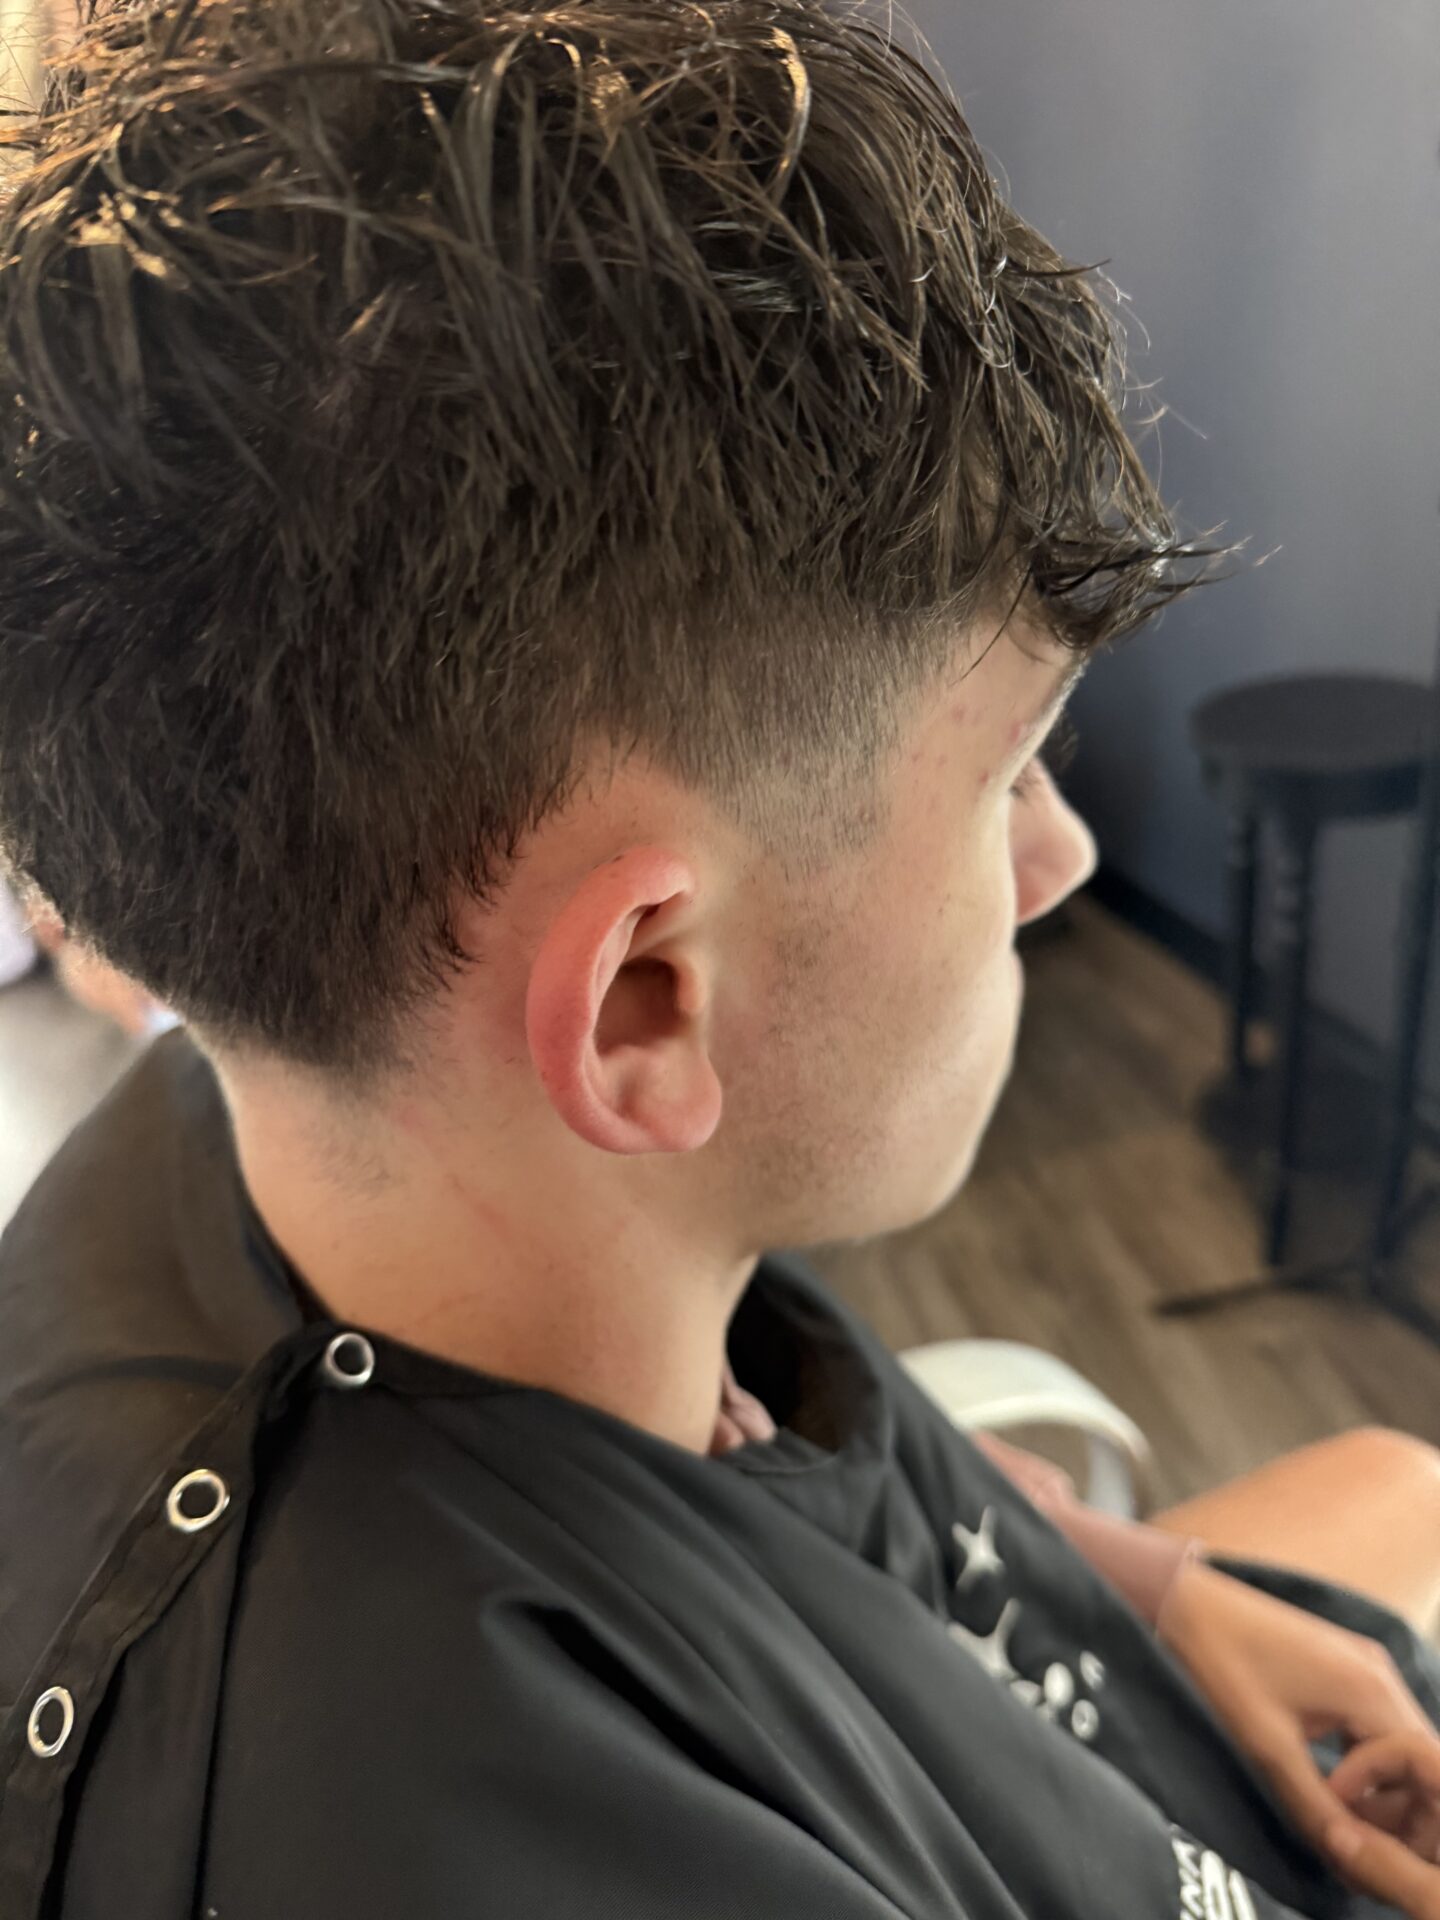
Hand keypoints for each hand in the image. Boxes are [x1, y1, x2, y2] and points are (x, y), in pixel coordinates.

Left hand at [1158, 1558, 1439, 1916]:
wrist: (1187, 1602)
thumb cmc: (1223, 1665)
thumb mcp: (1268, 1746)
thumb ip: (1315, 1805)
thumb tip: (1347, 1856)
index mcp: (1371, 1689)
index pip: (1425, 1769)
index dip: (1402, 1814)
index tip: (1360, 1834)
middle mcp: (1380, 1673)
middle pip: (1417, 1756)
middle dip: (1397, 1801)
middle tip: (1352, 1828)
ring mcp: (1364, 1663)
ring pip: (1397, 1740)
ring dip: (1381, 1780)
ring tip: (1339, 1808)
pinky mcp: (1344, 1662)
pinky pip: (1375, 1719)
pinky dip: (1365, 1753)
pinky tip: (1331, 1776)